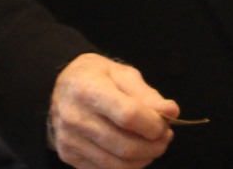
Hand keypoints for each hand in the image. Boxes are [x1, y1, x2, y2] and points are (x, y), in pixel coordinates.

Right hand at [47, 53, 181, 168]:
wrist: (60, 87)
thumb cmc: (96, 77)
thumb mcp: (121, 74)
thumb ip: (147, 94)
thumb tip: (171, 112)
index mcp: (88, 89)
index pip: (128, 115)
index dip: (153, 124)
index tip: (164, 124)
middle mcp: (74, 116)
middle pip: (125, 146)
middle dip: (154, 146)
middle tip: (164, 137)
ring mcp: (69, 140)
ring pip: (118, 165)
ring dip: (144, 159)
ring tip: (151, 146)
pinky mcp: (68, 156)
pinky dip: (127, 166)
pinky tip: (132, 153)